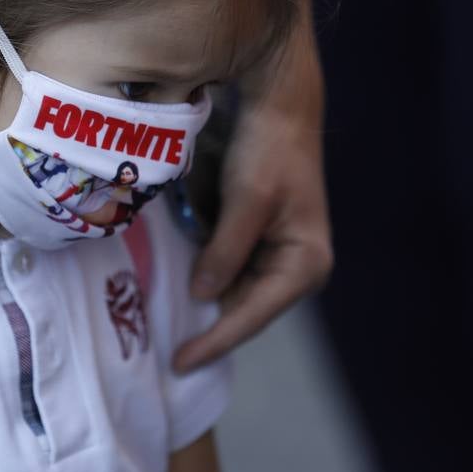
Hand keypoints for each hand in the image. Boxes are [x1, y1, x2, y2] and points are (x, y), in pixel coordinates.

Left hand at [174, 39, 332, 371]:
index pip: (252, 315)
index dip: (214, 341)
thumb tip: (203, 296)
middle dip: (211, 330)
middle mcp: (299, 268)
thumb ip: (225, 252)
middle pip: (246, 311)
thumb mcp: (247, 201)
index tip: (179, 363)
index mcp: (305, 264)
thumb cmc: (269, 151)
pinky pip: (233, 274)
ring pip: (237, 295)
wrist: (281, 109)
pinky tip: (181, 293)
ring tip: (168, 333)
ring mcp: (282, 256)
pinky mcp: (265, 242)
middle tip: (167, 355)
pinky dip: (209, 282)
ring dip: (207, 308)